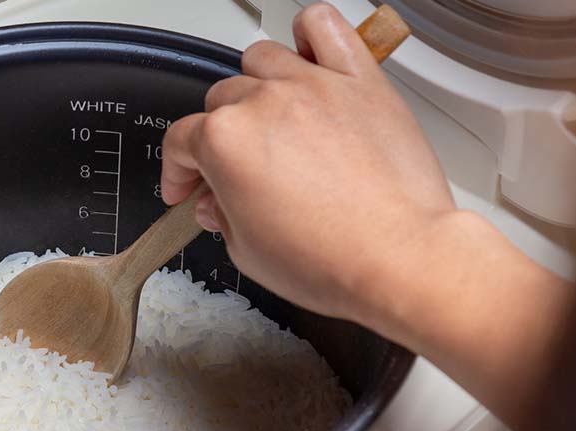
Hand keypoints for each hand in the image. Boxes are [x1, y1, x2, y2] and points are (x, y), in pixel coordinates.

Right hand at [161, 2, 455, 326]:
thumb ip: (222, 216)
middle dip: (217, 137)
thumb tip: (219, 202)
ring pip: (261, 59)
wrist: (397, 258)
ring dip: (255, 86)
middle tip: (233, 171)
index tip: (187, 187)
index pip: (181, 141)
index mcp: (224, 141)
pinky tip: (308, 59)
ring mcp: (313, 85)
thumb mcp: (246, 252)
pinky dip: (309, 34)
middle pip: (220, 99)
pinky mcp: (359, 81)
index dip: (177, 171)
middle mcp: (264, 102)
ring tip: (269, 117)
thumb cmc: (330, 259)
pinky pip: (324, 26)